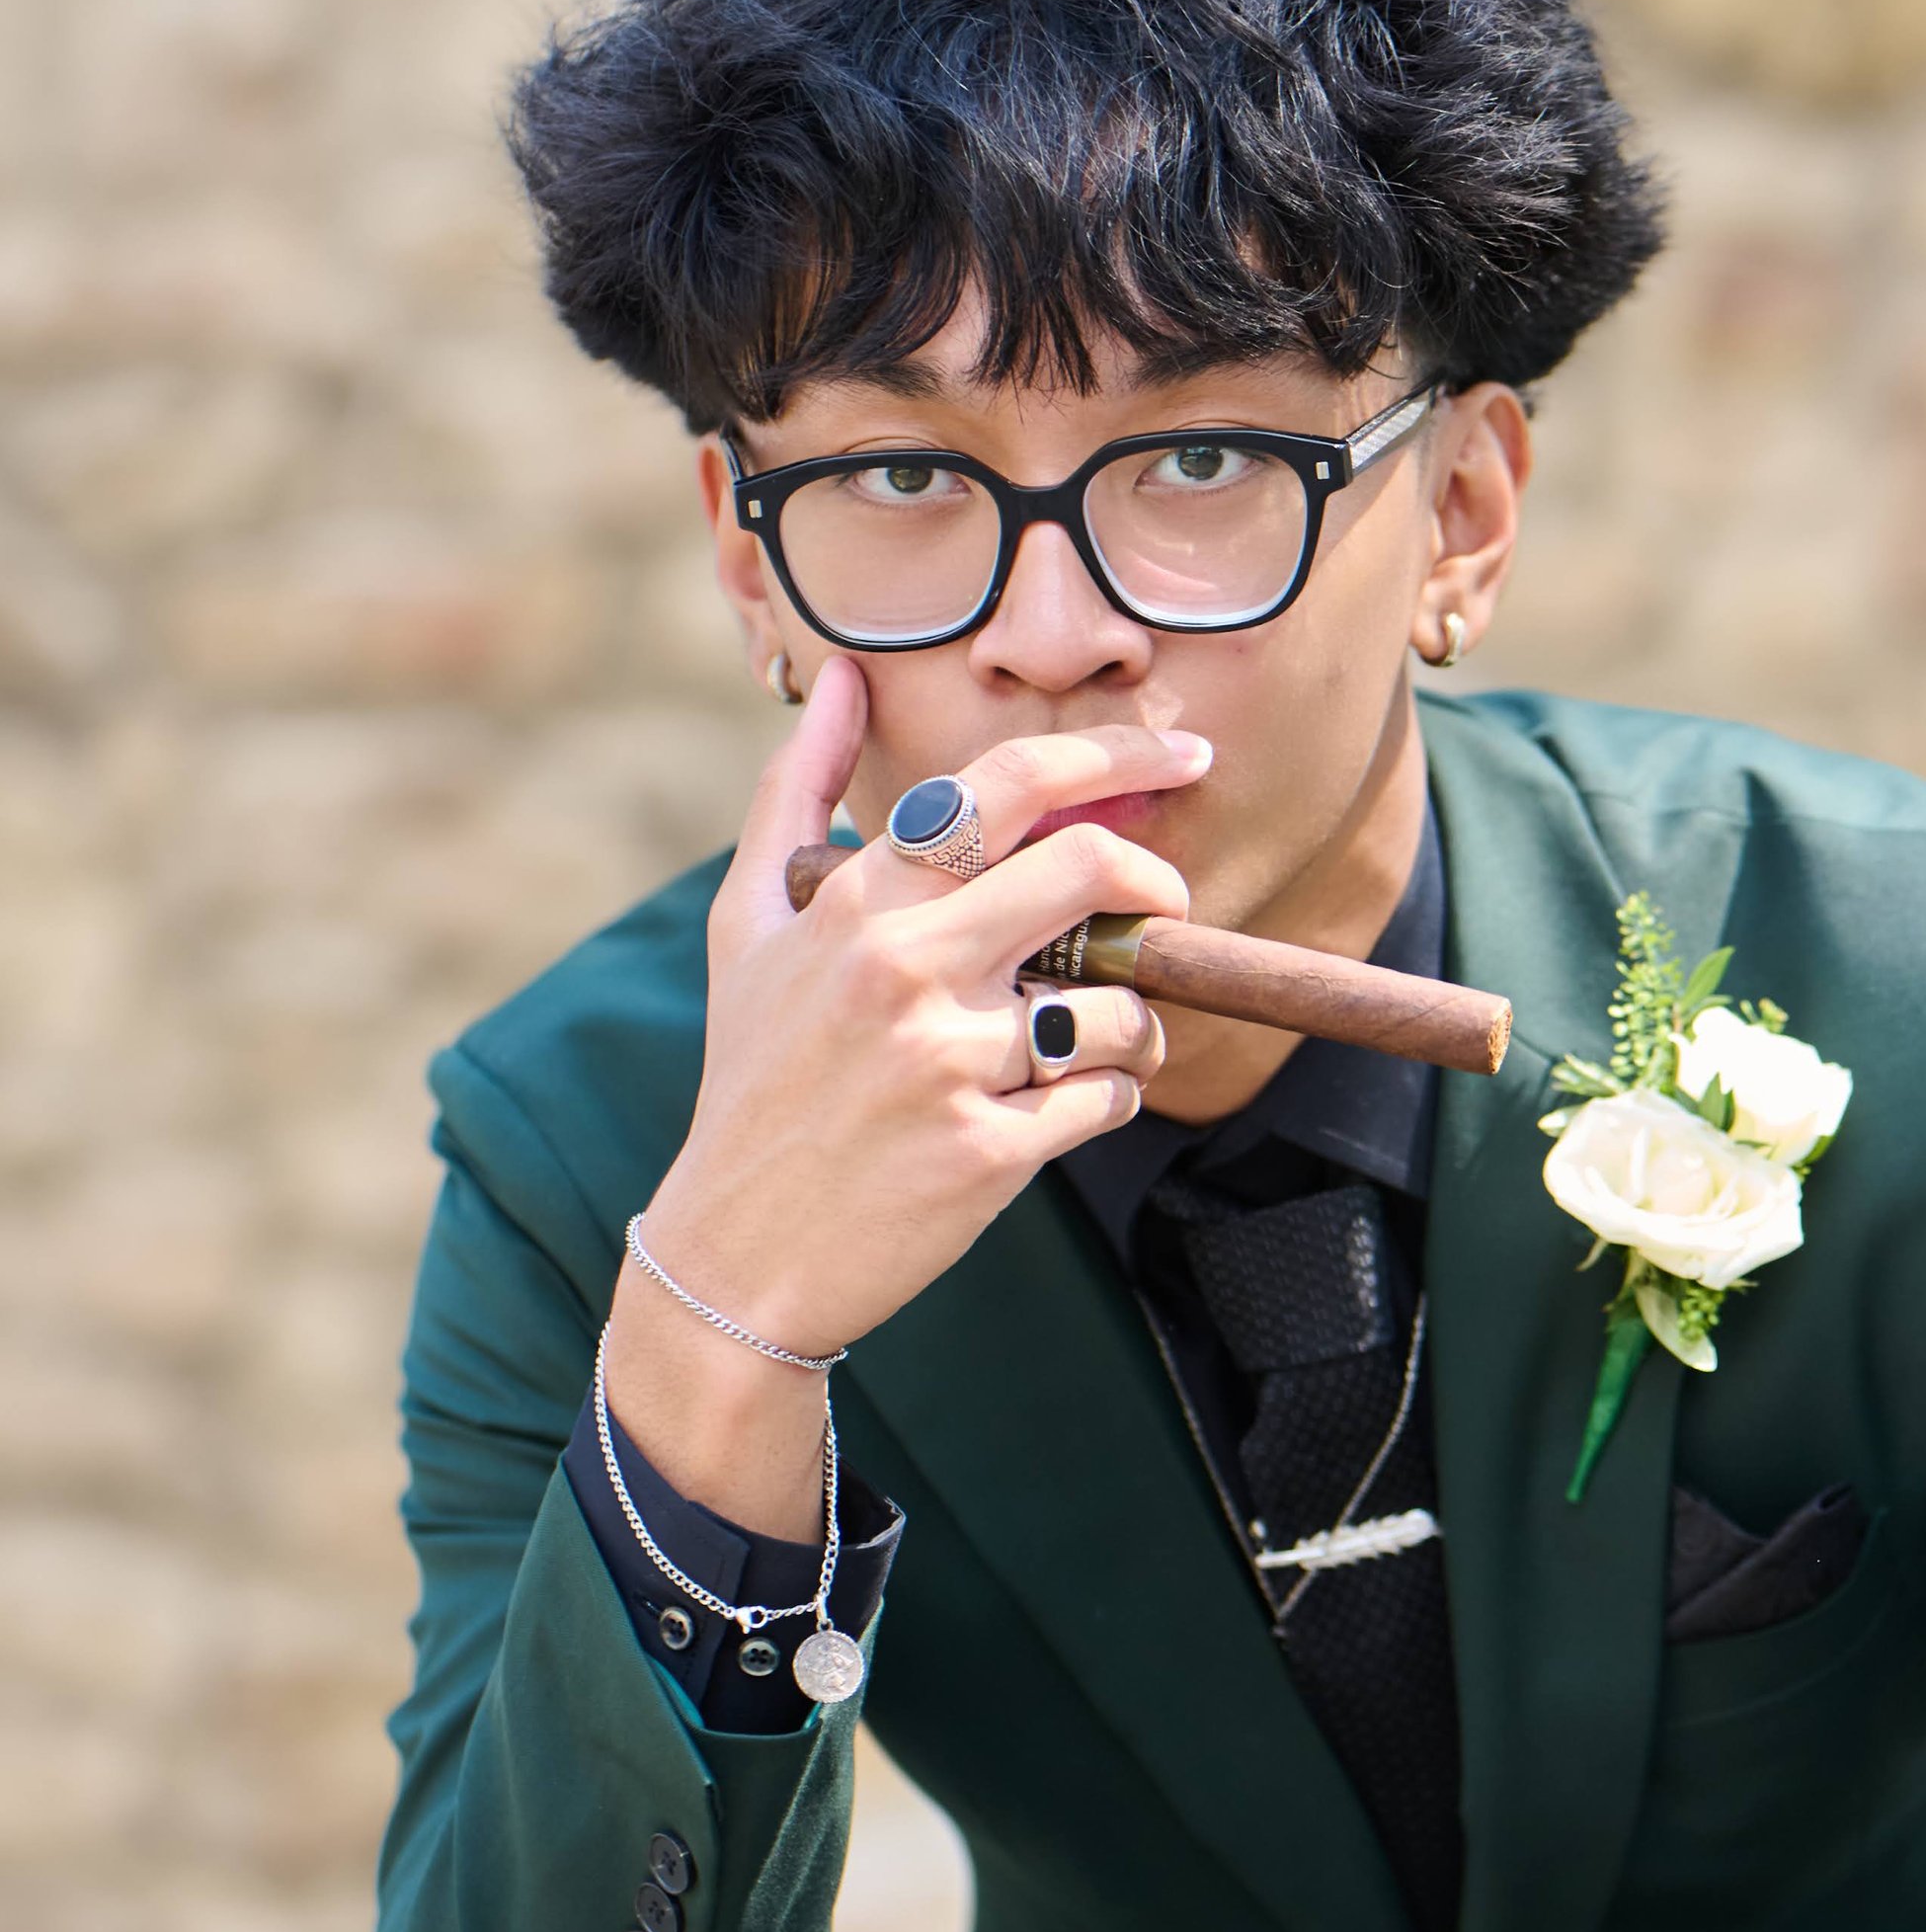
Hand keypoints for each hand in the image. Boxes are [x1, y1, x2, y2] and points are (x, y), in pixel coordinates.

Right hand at [604, 664, 1202, 1525]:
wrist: (736, 1254)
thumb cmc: (753, 1078)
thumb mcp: (746, 927)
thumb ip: (795, 792)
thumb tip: (840, 678)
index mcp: (857, 903)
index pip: (1007, 787)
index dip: (1115, 755)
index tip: (1184, 755)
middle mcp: (904, 968)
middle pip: (1092, 872)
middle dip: (1160, 887)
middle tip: (1167, 913)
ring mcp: (949, 1062)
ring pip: (1121, 1006)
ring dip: (1133, 1025)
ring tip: (1085, 1046)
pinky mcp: (989, 1152)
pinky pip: (1111, 1098)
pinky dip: (1110, 1099)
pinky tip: (1057, 1111)